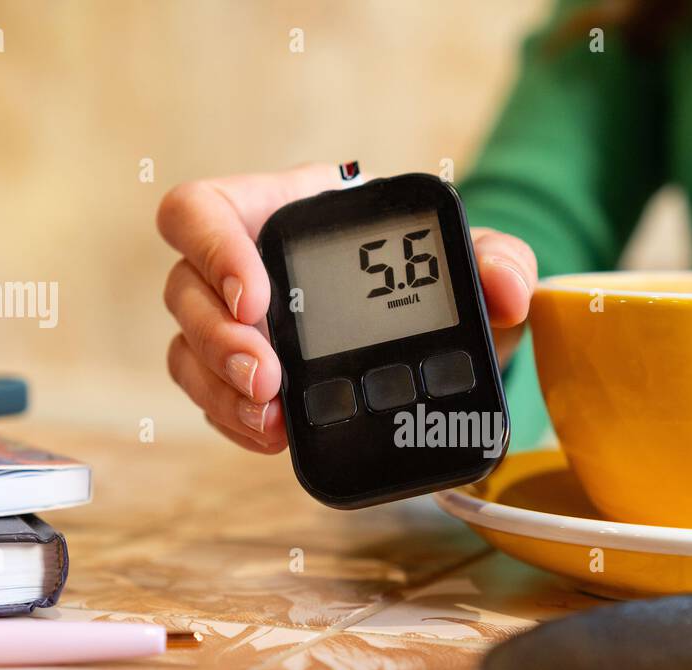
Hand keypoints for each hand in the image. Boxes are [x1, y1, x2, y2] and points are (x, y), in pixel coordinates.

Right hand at [157, 163, 536, 453]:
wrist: (439, 331)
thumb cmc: (437, 275)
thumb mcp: (473, 262)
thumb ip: (498, 260)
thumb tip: (507, 288)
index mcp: (285, 211)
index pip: (204, 210)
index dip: (213, 250)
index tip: (258, 300)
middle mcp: (245, 265)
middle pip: (183, 288)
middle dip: (218, 338)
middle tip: (267, 378)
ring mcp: (238, 325)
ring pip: (187, 350)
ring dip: (220, 390)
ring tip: (271, 419)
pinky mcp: (244, 378)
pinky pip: (212, 397)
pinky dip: (234, 420)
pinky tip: (274, 436)